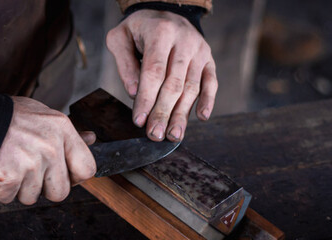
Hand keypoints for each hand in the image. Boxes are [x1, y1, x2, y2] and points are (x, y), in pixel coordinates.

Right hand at [0, 97, 95, 204]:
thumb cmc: (7, 117)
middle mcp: (50, 148)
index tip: (65, 174)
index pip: (87, 168)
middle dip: (46, 187)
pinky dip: (3, 189)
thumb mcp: (42, 114)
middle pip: (61, 191)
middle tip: (31, 171)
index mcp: (61, 130)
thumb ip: (68, 132)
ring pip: (33, 197)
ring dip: (21, 188)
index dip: (76, 176)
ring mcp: (30, 165)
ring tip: (12, 166)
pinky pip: (11, 198)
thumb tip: (91, 138)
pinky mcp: (10, 179)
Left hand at [106, 9, 218, 141]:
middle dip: (163, 112)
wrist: (167, 10)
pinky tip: (201, 117)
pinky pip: (211, 82)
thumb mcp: (120, 37)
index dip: (147, 98)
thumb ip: (124, 63)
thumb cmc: (140, 28)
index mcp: (161, 32)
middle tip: (154, 135)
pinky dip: (208, 100)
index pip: (154, 71)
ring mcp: (200, 50)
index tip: (139, 120)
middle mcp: (184, 41)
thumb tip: (133, 93)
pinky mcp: (209, 59)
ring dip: (182, 114)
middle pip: (174, 83)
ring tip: (173, 135)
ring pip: (192, 87)